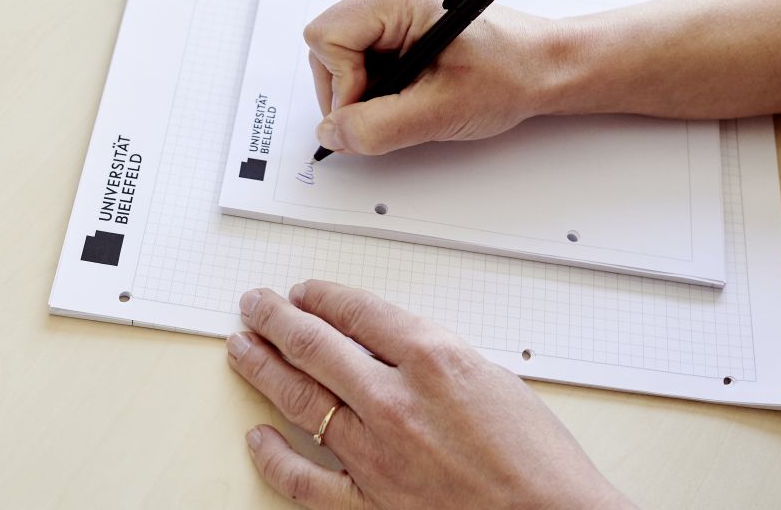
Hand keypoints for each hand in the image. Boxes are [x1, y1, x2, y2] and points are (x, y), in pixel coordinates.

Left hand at [226, 281, 631, 509]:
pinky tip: (258, 437)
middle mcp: (395, 400)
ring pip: (300, 399)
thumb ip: (434, 359)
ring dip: (263, 367)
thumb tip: (390, 350)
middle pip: (315, 345)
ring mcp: (376, 453)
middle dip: (277, 318)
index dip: (321, 296)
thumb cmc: (538, 459)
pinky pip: (304, 479)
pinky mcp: (370, 502)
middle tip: (256, 305)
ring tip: (242, 347)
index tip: (305, 292)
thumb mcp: (492, 377)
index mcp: (432, 358)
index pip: (356, 311)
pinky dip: (273, 457)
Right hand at [304, 0, 559, 156]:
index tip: (374, 110)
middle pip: (328, 47)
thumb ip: (378, 126)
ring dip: (366, 90)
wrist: (544, 67)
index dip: (342, 85)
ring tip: (410, 100)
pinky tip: (413, 92)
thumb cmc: (510, 73)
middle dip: (350, 89)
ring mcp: (393, 8)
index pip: (326, 38)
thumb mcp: (440, 110)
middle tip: (393, 110)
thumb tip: (332, 133)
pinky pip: (362, 59)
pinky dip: (378, 86)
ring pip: (342, 57)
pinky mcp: (399, 25)